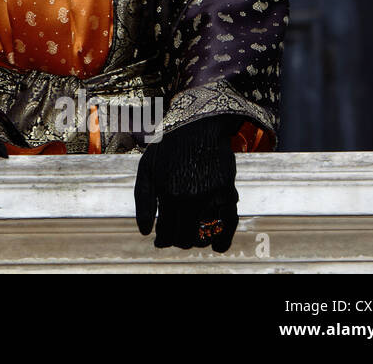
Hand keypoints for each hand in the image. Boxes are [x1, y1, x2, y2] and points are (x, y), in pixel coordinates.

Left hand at [135, 114, 243, 251]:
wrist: (198, 126)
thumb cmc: (167, 148)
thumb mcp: (146, 169)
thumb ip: (143, 200)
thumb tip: (145, 232)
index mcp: (167, 194)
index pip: (165, 233)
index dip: (162, 241)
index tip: (160, 242)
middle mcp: (190, 198)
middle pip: (185, 238)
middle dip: (178, 241)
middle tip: (175, 237)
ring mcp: (211, 196)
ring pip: (205, 235)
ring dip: (198, 241)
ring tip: (193, 238)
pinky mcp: (228, 192)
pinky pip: (228, 224)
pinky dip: (224, 240)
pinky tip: (217, 247)